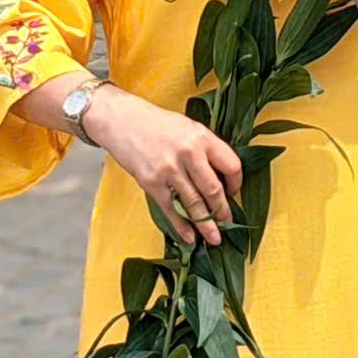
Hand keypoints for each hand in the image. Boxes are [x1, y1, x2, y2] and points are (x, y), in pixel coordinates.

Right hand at [89, 87, 241, 248]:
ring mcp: (169, 169)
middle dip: (222, 211)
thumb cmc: (155, 123)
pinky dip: (182, 227)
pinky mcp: (151, 182)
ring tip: (214, 238)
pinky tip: (190, 237)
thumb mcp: (187, 127)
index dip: (236, 183)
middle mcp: (188, 153)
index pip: (231, 165)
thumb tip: (220, 178)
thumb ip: (204, 149)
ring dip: (206, 225)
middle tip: (227, 223)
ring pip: (195, 204)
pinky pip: (171, 210)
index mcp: (202, 137)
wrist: (121, 120)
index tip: (233, 192)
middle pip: (214, 190)